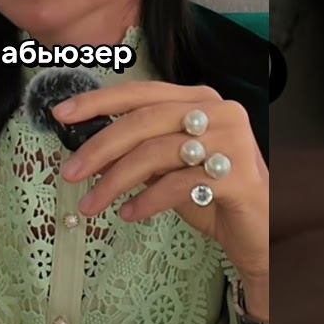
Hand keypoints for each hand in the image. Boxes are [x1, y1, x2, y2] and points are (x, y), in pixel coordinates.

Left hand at [53, 81, 268, 281]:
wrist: (261, 232)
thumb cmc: (214, 194)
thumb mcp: (171, 167)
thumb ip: (140, 151)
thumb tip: (89, 151)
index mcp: (200, 99)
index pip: (142, 92)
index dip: (99, 101)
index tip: (62, 114)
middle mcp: (219, 112)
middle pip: (145, 121)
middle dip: (100, 147)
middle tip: (71, 173)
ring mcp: (232, 141)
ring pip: (157, 154)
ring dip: (116, 181)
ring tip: (92, 205)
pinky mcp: (239, 176)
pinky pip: (179, 184)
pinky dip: (147, 201)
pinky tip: (129, 214)